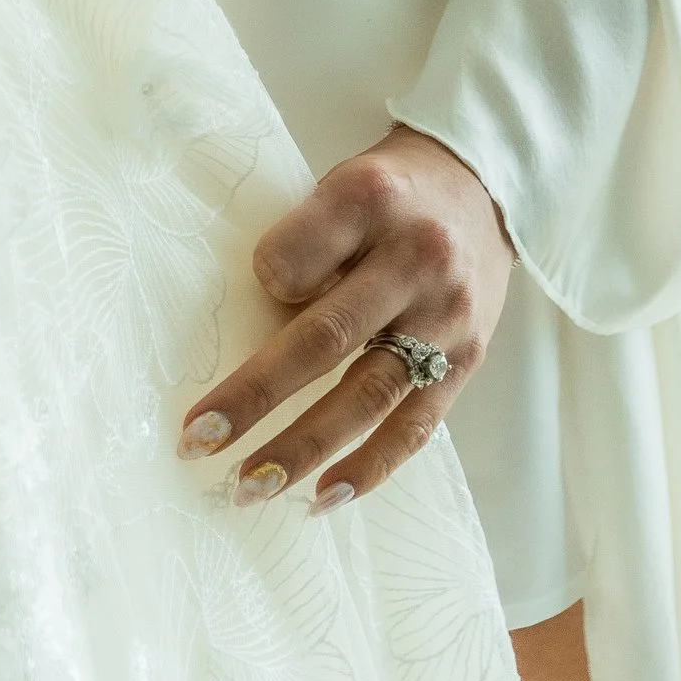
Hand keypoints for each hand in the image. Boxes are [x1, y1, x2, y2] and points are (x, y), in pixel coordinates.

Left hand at [178, 126, 512, 510]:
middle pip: (326, 336)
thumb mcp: (341, 182)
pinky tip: (323, 497)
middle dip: (257, 394)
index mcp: (369, 199)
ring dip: (304, 447)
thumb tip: (256, 323)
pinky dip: (368, 468)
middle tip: (199, 439)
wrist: (481, 189)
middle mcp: (414, 258)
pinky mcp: (467, 361)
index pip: (295, 254)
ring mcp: (445, 316)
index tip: (234, 303)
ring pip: (368, 393)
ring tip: (251, 486)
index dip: (262, 282)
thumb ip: (303, 241)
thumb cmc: (389, 192)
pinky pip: (415, 426)